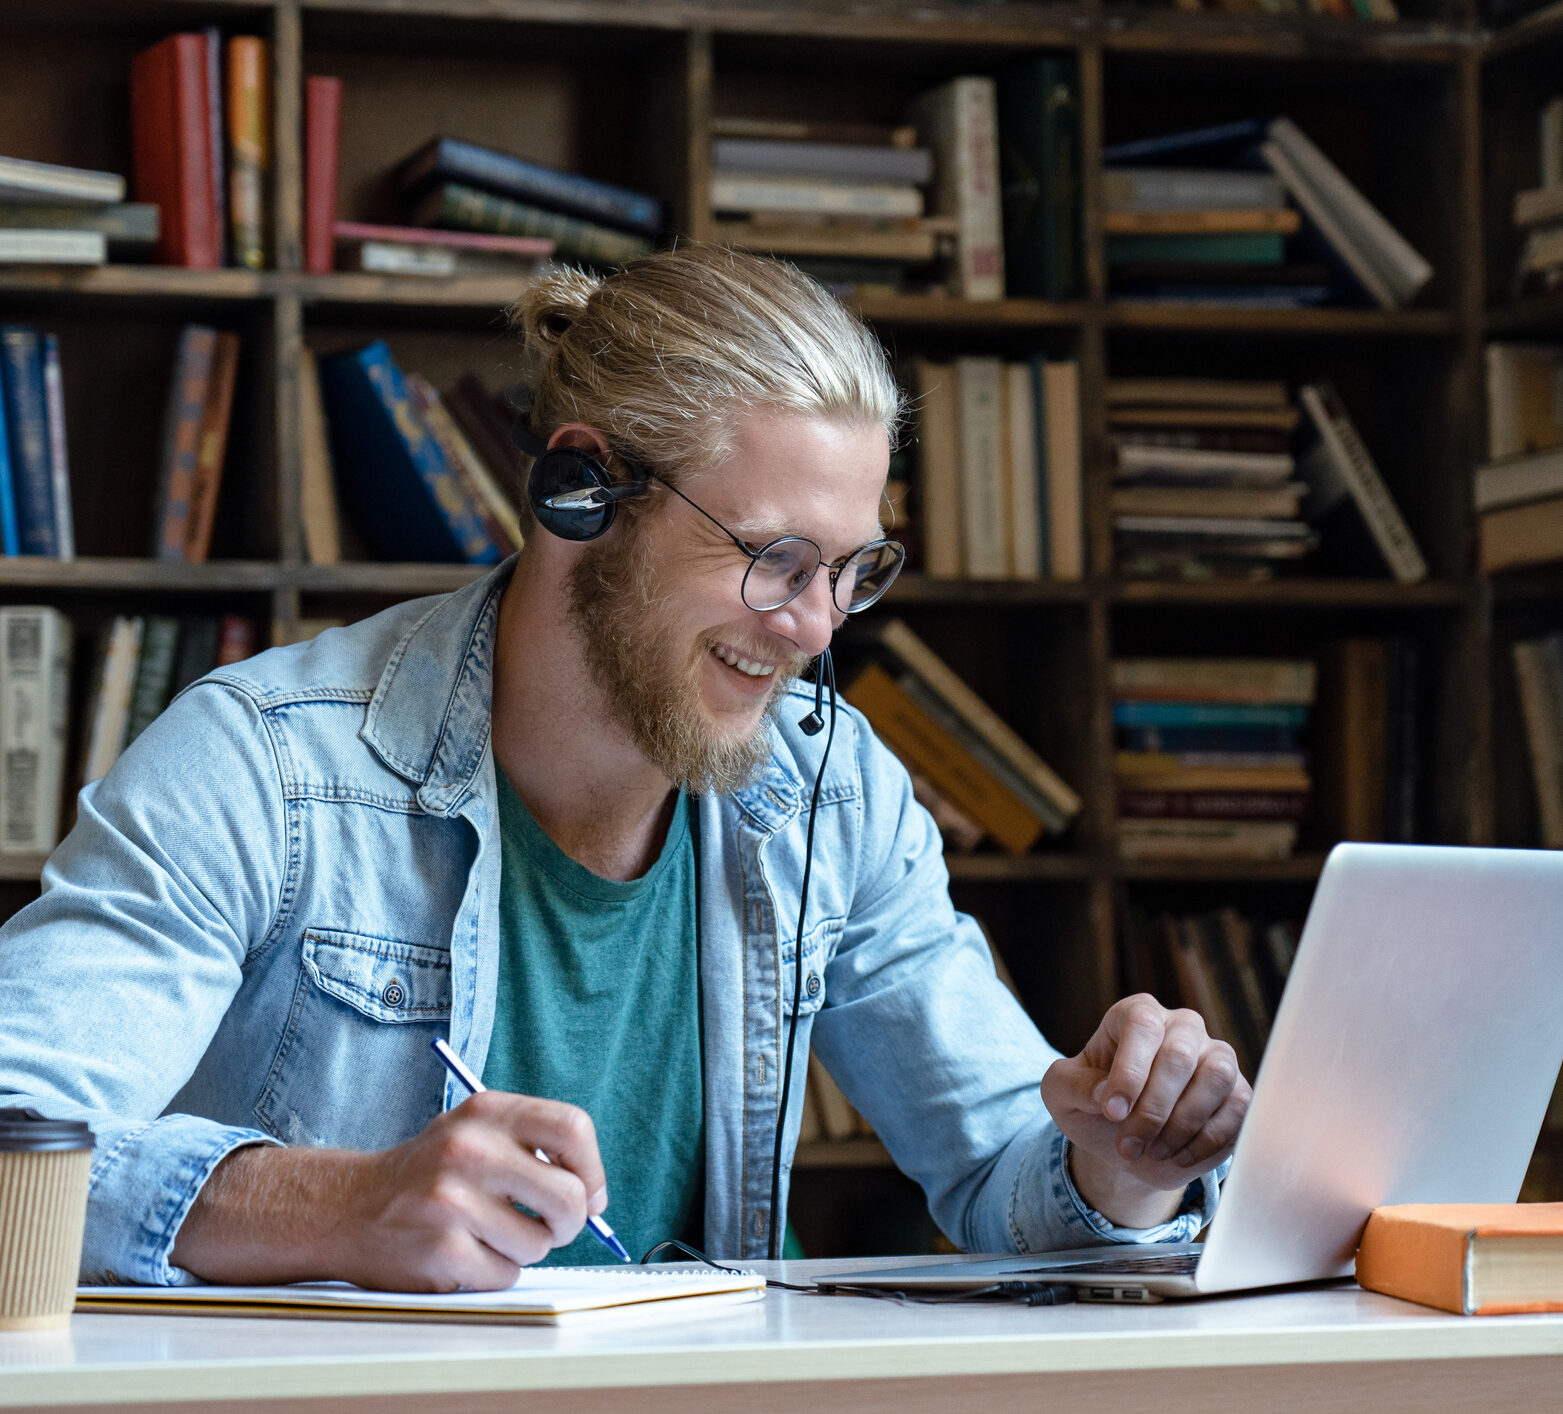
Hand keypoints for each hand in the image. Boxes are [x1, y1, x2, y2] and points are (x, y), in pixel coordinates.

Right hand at [173, 1090, 608, 1290]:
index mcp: (487, 1111)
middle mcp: (470, 1149)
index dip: (592, 1168)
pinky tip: (463, 1253)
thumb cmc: (430, 1173)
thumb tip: (594, 1195)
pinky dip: (493, 1272)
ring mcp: (452, 1201)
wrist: (348, 1206)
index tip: (589, 1192)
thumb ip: (533, 1147)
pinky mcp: (441, 1250)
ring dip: (525, 1248)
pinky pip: (504, 1274)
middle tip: (552, 1226)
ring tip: (489, 1234)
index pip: (572, 1129)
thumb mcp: (476, 1132)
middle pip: (568, 1194)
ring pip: (539, 1242)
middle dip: (571, 1221)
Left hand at [1040, 995, 1249, 1221]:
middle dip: (1152, 1110)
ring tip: (1152, 1151)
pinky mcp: (1238, 1092)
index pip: (1142, 1026)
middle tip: (1128, 1146)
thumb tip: (1106, 1093)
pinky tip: (1177, 1155)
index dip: (1129, 1071)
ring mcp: (1215, 1056)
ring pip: (1216, 1078)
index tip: (1112, 1113)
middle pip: (1179, 1055)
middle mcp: (1181, 1027)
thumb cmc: (1093, 1106)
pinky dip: (1207, 1140)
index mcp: (1137, 1014)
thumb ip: (1075, 1085)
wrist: (1128, 1145)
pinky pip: (1238, 1108)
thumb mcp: (1061, 1093)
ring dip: (1182, 1124)